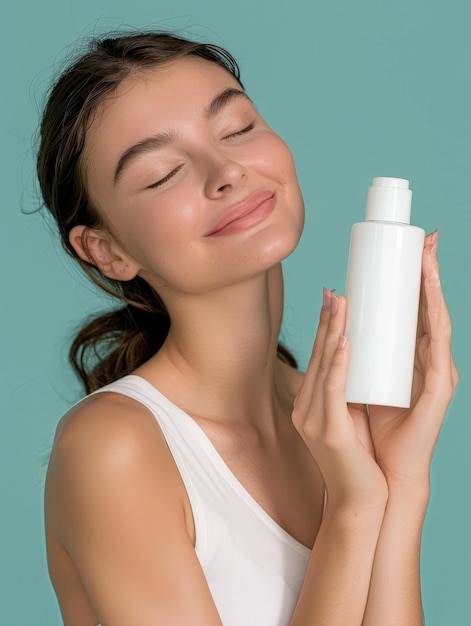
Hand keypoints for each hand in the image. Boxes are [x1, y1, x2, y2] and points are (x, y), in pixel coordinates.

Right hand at [292, 289, 387, 510]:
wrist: (361, 502)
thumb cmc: (361, 461)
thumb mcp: (350, 420)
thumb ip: (350, 395)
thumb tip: (365, 366)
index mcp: (311, 404)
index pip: (319, 358)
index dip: (327, 327)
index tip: (337, 299)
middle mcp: (306, 408)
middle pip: (318, 356)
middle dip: (329, 320)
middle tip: (338, 291)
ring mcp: (313, 419)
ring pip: (323, 366)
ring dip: (333, 332)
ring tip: (343, 303)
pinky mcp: (328, 431)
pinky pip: (333, 390)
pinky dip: (339, 363)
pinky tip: (346, 340)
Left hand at [368, 231, 458, 487]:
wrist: (380, 474)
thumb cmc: (366, 426)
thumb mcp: (353, 380)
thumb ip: (347, 354)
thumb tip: (332, 321)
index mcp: (409, 357)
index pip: (413, 309)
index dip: (412, 277)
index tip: (404, 245)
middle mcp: (428, 360)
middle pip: (429, 307)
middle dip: (427, 272)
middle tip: (423, 238)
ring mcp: (437, 373)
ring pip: (436, 320)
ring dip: (432, 287)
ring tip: (425, 256)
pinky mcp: (438, 390)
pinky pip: (434, 348)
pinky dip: (431, 321)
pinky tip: (425, 298)